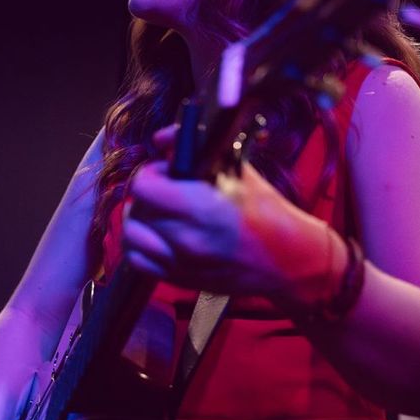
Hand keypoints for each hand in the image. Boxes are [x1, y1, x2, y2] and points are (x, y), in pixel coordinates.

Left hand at [123, 126, 340, 308]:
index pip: (143, 186)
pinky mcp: (179, 280)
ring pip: (132, 235)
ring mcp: (181, 263)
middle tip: (165, 191)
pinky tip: (154, 236)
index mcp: (199, 206)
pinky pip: (137, 261)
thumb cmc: (264, 209)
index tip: (165, 172)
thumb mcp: (235, 167)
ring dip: (140, 219)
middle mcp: (185, 238)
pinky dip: (139, 246)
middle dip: (148, 194)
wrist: (288, 260)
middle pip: (138, 208)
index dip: (150, 174)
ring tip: (157, 213)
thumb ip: (193, 148)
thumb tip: (160, 139)